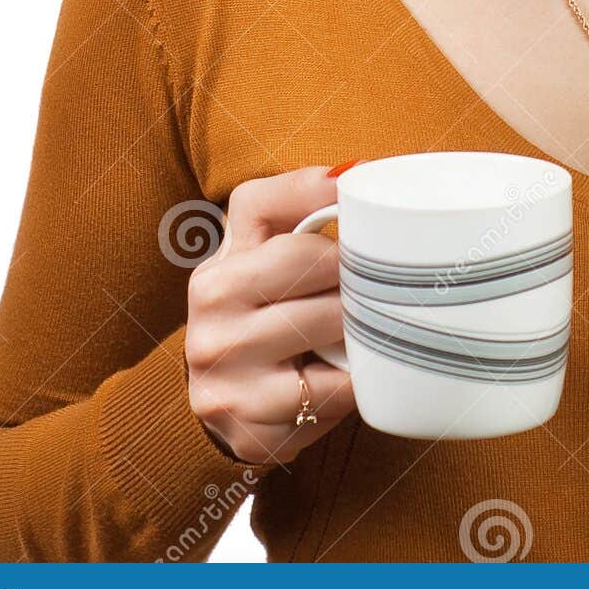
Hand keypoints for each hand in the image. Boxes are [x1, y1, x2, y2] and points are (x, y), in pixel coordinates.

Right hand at [184, 164, 355, 467]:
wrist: (223, 402)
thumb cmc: (266, 316)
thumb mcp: (269, 260)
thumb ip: (303, 210)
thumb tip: (360, 171)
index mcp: (222, 257)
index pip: (267, 203)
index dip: (319, 193)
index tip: (360, 187)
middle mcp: (211, 302)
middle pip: (313, 259)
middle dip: (355, 269)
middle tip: (378, 280)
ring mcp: (221, 362)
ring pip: (327, 322)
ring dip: (361, 325)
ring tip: (366, 326)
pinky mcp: (244, 417)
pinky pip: (330, 389)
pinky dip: (352, 381)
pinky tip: (346, 373)